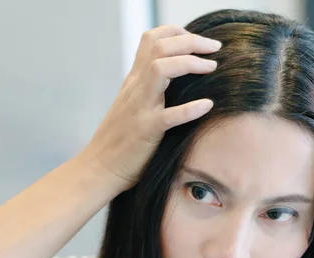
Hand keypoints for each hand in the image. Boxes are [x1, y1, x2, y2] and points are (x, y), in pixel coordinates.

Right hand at [84, 25, 220, 191]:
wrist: (98, 167)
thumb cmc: (119, 139)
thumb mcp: (131, 105)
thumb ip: (147, 88)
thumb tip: (173, 78)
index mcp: (134, 81)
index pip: (151, 40)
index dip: (177, 32)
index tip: (198, 41)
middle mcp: (136, 88)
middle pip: (160, 47)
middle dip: (192, 41)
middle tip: (215, 47)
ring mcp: (140, 108)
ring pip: (160, 69)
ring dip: (190, 63)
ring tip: (212, 67)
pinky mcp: (147, 131)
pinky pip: (169, 116)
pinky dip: (190, 109)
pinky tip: (208, 105)